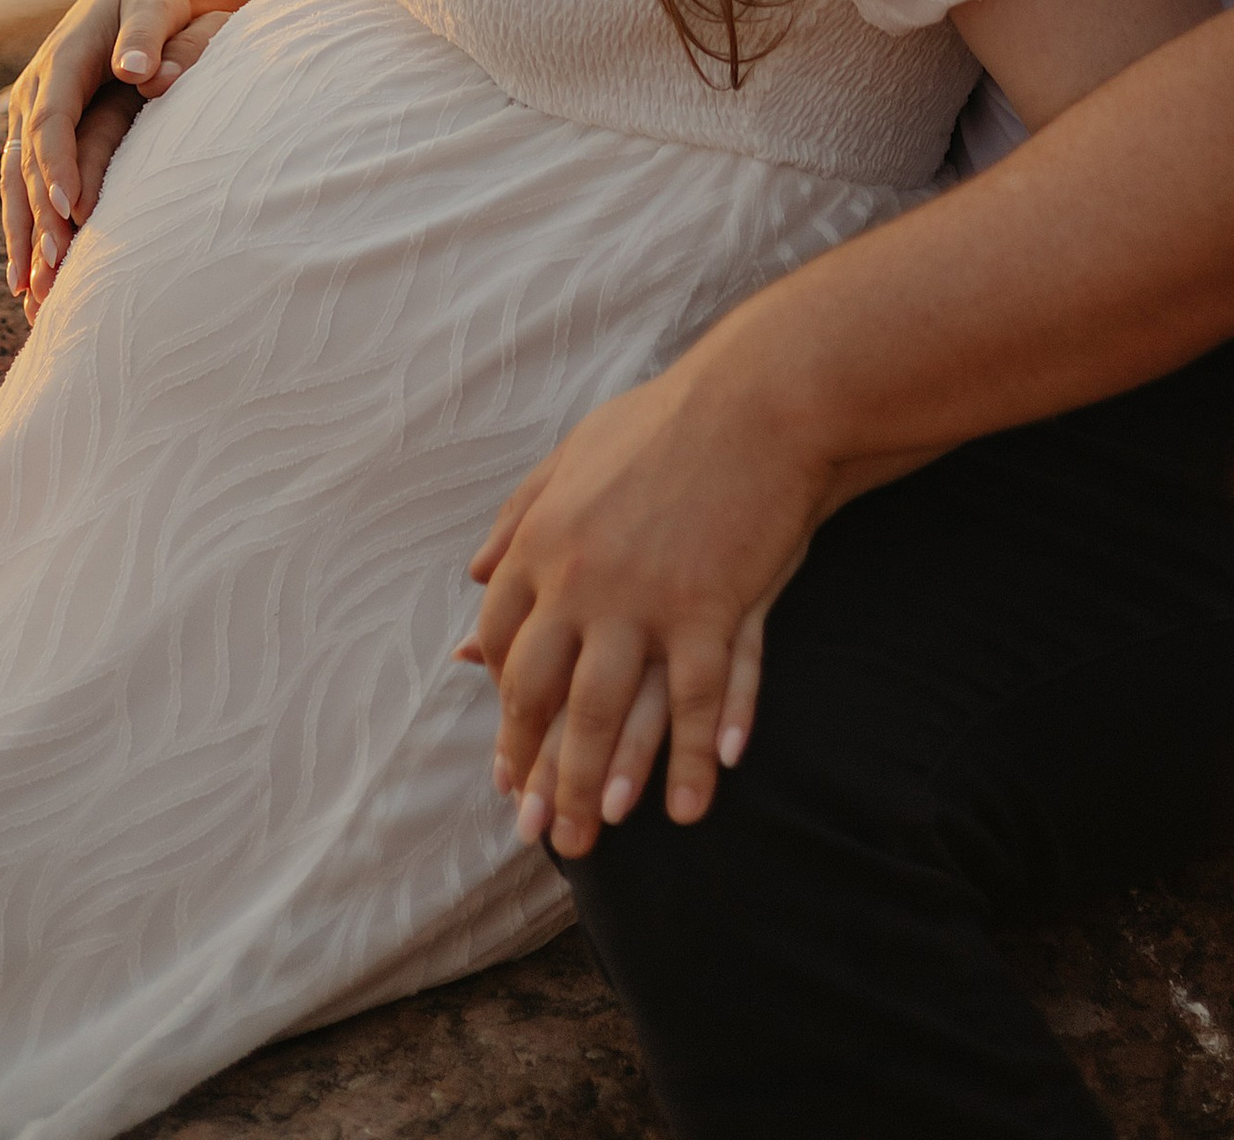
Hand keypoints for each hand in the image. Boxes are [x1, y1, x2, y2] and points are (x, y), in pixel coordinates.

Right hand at [1, 0, 207, 310]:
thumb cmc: (153, 1)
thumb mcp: (154, 8)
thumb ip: (146, 37)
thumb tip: (136, 70)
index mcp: (62, 61)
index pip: (52, 119)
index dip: (56, 164)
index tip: (68, 207)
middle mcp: (36, 88)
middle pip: (27, 159)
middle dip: (35, 213)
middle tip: (51, 266)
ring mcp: (30, 109)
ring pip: (14, 179)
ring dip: (20, 232)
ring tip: (27, 289)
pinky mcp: (36, 128)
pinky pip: (20, 183)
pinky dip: (22, 225)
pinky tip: (26, 272)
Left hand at [460, 357, 823, 858]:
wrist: (759, 396)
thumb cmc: (670, 418)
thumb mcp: (576, 453)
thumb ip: (521, 512)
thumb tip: (473, 572)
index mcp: (544, 540)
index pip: (505, 644)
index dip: (505, 710)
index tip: (507, 761)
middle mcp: (581, 578)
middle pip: (545, 693)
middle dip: (538, 768)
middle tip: (534, 828)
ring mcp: (645, 597)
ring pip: (610, 713)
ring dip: (600, 783)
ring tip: (593, 837)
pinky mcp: (711, 606)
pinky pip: (695, 700)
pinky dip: (690, 757)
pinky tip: (688, 803)